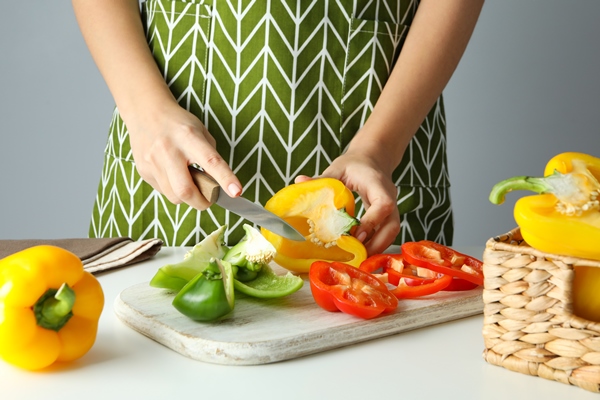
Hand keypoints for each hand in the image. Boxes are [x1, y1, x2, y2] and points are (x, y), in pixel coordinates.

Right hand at [127, 100, 241, 209]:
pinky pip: (163, 191)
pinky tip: (173, 176)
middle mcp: (169, 150)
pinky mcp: (143, 171)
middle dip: (202, 202)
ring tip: (189, 183)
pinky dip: (173, 190)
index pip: (211, 161)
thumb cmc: (178, 124)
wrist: (145, 112)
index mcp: (189, 137)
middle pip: (186, 190)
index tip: (236, 192)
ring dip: (187, 197)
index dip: (225, 178)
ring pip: (174, 196)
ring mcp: (153, 162)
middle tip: (209, 199)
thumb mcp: (200, 131)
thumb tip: (218, 183)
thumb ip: (210, 156)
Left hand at [296, 152, 399, 255]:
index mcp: (378, 184)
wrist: (372, 160)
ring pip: (392, 232)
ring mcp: (392, 208)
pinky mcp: (388, 216)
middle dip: (377, 243)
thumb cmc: (355, 164)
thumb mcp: (338, 168)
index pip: (383, 205)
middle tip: (357, 256)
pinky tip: (360, 251)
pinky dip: (375, 244)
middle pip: (392, 225)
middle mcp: (390, 197)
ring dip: (377, 247)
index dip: (371, 222)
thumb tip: (299, 181)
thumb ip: (322, 177)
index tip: (356, 236)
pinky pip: (386, 233)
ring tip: (358, 258)